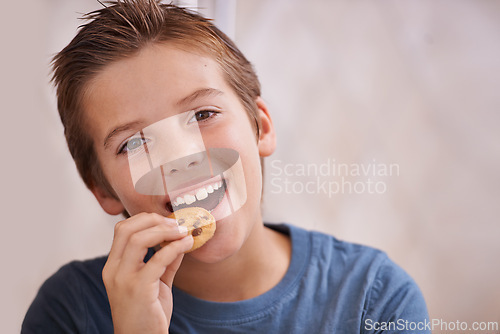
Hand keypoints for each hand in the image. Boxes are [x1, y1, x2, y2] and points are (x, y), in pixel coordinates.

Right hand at [102, 213, 192, 333]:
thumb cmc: (147, 314)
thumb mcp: (156, 283)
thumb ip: (165, 262)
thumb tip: (180, 240)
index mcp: (113, 267)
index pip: (122, 230)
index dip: (145, 219)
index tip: (167, 221)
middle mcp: (113, 270)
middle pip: (126, 228)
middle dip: (153, 220)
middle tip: (175, 224)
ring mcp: (123, 279)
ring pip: (138, 239)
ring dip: (165, 231)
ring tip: (183, 232)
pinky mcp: (138, 289)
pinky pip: (157, 259)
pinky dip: (175, 247)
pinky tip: (187, 244)